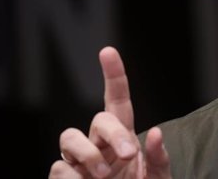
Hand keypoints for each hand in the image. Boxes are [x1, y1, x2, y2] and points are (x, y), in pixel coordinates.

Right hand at [49, 46, 171, 177]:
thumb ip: (158, 158)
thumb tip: (154, 132)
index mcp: (123, 137)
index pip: (116, 100)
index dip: (113, 75)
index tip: (108, 51)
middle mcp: (98, 143)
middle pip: (98, 119)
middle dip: (113, 133)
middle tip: (128, 155)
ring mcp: (77, 161)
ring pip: (69, 137)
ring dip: (88, 154)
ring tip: (104, 176)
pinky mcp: (63, 178)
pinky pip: (59, 168)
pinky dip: (74, 178)